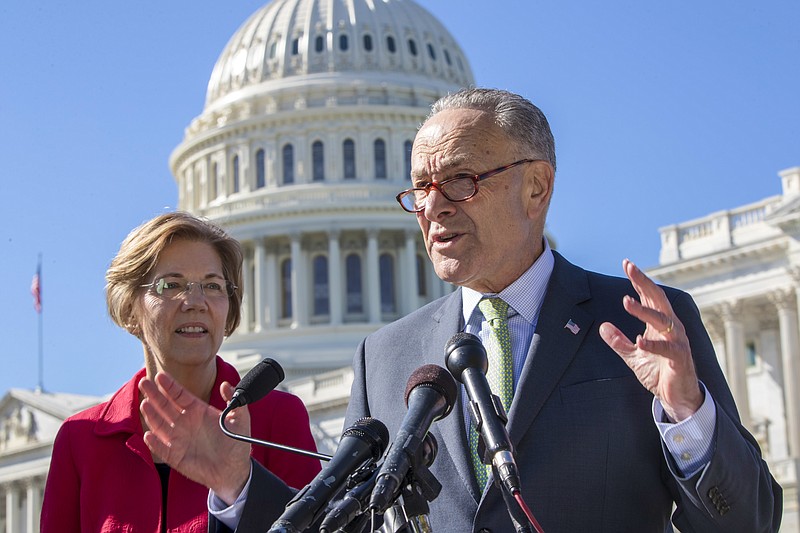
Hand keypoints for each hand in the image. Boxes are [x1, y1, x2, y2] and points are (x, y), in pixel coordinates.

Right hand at [139, 372, 251, 503]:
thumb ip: (234, 400)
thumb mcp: (240, 419)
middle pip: (165, 406)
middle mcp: (185, 422)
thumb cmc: (236, 443)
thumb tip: (226, 384)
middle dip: (154, 394)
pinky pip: (161, 448)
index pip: (180, 395)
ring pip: (160, 424)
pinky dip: (154, 443)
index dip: (169, 386)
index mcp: (198, 411)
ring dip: (152, 415)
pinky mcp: (175, 456)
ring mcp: (178, 439)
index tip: (160, 375)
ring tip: (145, 404)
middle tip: (144, 382)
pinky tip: (149, 435)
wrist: (234, 470)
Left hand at [599, 259, 702, 421]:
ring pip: (662, 320)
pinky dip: (653, 344)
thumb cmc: (658, 372)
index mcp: (660, 324)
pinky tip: (639, 340)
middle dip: (644, 282)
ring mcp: (677, 342)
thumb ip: (619, 341)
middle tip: (630, 268)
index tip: (627, 264)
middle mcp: (671, 328)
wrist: (677, 397)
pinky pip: (667, 349)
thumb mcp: (633, 356)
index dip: (639, 281)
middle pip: (659, 299)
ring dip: (644, 311)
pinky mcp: (679, 359)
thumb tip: (603, 326)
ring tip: (626, 302)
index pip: (650, 297)